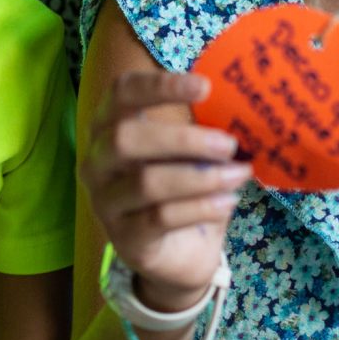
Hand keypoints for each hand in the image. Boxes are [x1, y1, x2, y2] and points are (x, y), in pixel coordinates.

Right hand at [83, 70, 249, 310]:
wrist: (178, 254)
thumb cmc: (182, 191)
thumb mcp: (187, 155)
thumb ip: (201, 133)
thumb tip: (241, 112)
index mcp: (109, 127)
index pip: (121, 94)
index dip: (159, 85)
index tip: (205, 86)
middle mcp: (97, 162)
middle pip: (125, 138)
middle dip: (182, 139)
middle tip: (229, 144)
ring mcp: (105, 202)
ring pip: (146, 181)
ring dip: (200, 177)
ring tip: (238, 175)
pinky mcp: (125, 238)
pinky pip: (161, 218)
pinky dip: (201, 207)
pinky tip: (228, 202)